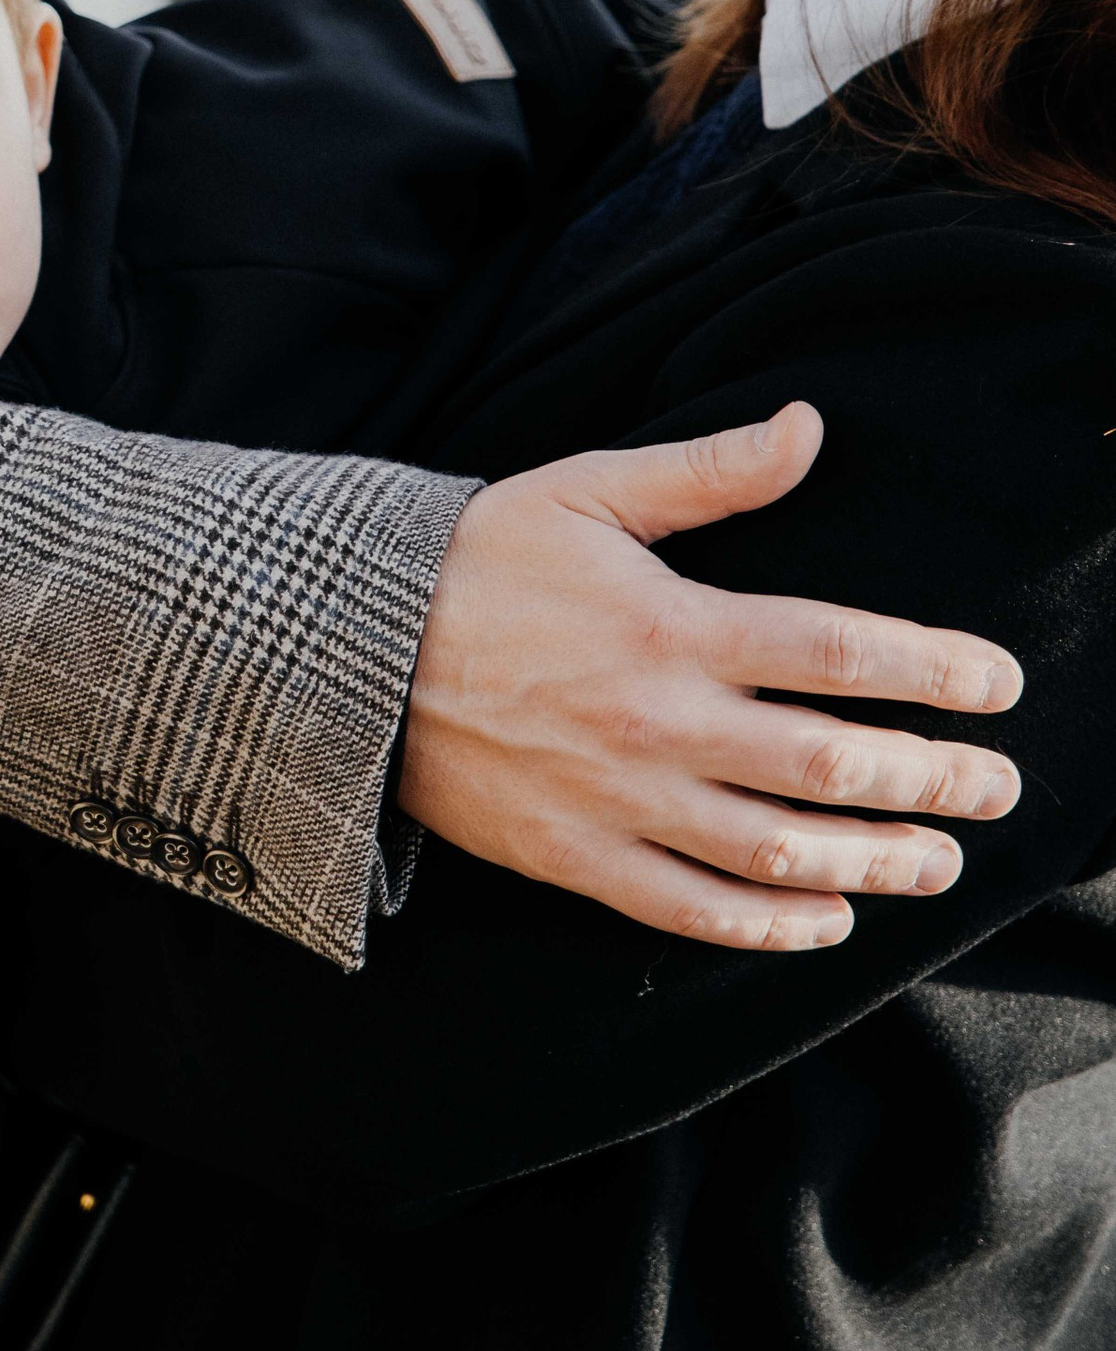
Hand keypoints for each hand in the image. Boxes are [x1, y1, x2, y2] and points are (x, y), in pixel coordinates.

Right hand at [398, 403, 1023, 950]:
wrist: (350, 647)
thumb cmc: (473, 559)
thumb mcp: (585, 491)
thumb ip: (708, 472)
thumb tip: (811, 425)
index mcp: (668, 624)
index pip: (837, 652)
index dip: (934, 671)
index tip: (1000, 683)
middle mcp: (657, 721)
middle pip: (831, 764)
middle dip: (934, 778)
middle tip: (999, 783)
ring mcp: (618, 799)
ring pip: (780, 851)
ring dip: (878, 862)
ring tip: (937, 859)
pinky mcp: (575, 857)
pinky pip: (693, 911)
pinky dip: (772, 925)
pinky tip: (826, 916)